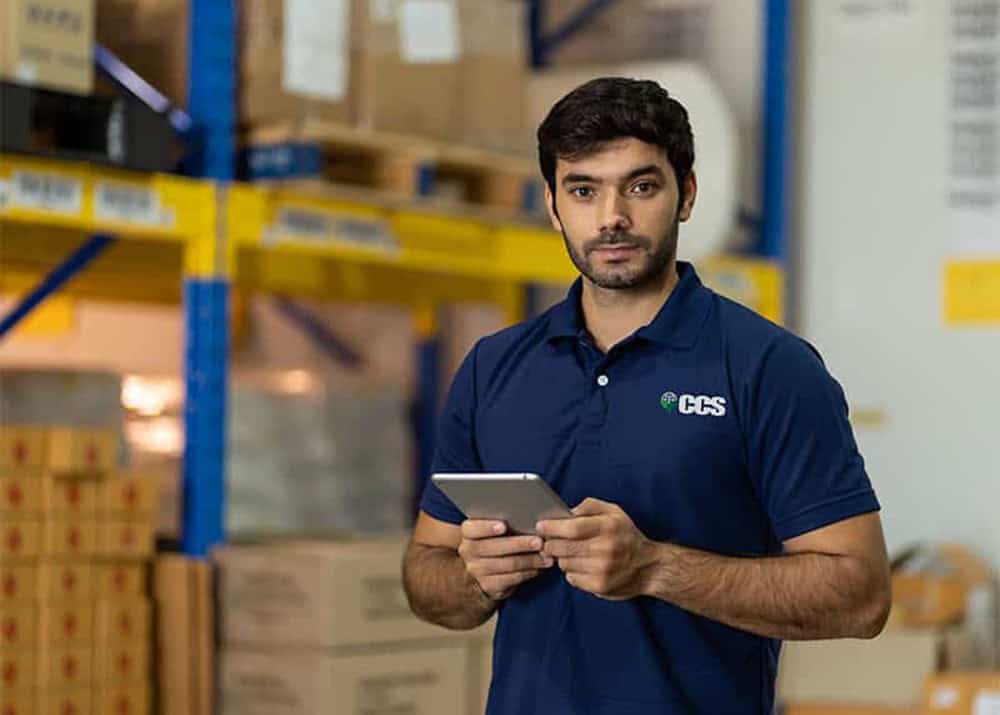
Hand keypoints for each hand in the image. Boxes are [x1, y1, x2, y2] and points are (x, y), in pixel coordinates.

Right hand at [458, 520, 553, 600]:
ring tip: (547, 556)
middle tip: (539, 542)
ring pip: (507, 564)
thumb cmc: (496, 541)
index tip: (503, 526)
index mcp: (469, 533)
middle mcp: (469, 551)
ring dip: (530, 560)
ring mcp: (477, 570)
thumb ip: (506, 521)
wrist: (484, 570)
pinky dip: (529, 572)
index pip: (472, 529)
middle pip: (494, 547)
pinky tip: (540, 567)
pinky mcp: (489, 586)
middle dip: (519, 544)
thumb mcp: (495, 529)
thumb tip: (531, 517)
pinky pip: (512, 579)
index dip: (487, 527)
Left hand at [537, 498, 657, 600]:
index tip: (540, 526)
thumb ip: (589, 506)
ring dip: (562, 558)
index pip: (572, 528)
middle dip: (550, 544)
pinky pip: (571, 578)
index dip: (552, 527)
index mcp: (608, 527)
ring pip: (564, 563)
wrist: (649, 567)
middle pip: (563, 547)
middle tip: (548, 541)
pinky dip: (571, 572)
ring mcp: (602, 570)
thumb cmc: (626, 536)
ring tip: (572, 553)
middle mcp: (606, 549)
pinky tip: (581, 566)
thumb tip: (566, 512)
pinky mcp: (600, 586)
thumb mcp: (614, 512)